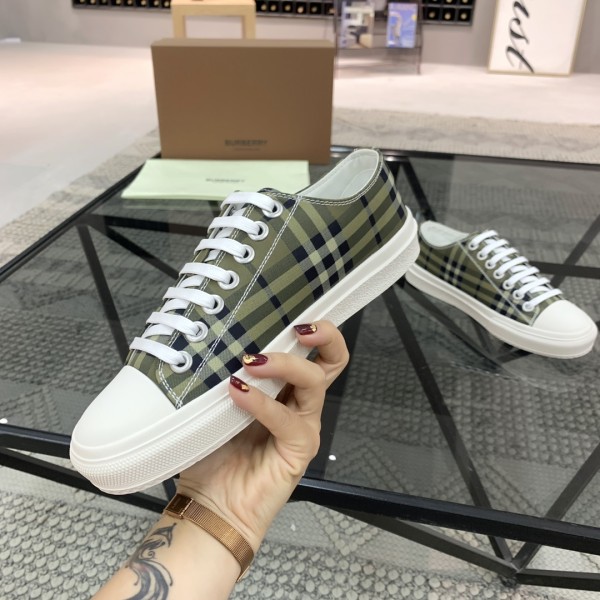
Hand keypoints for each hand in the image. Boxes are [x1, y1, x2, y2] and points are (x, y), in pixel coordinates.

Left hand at [176, 321, 348, 550]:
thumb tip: (215, 338)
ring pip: (314, 381)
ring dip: (284, 364)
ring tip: (251, 362)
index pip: (311, 351)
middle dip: (324, 335)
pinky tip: (237, 393)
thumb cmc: (212, 453)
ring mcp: (303, 425)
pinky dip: (262, 402)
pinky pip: (288, 419)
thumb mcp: (215, 403)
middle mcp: (300, 403)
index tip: (289, 310)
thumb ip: (224, 374)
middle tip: (298, 327)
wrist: (210, 505)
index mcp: (284, 388)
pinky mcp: (299, 450)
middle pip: (333, 360)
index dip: (311, 328)